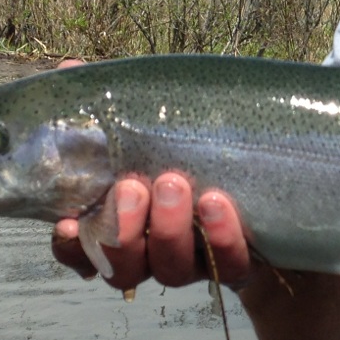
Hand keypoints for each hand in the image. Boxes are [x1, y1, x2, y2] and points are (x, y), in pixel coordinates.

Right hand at [46, 60, 253, 292]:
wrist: (271, 184)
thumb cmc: (190, 148)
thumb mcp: (150, 121)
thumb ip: (109, 104)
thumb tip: (70, 70)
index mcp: (120, 225)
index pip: (80, 250)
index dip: (70, 245)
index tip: (68, 224)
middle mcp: (152, 253)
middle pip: (123, 267)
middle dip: (123, 232)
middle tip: (132, 188)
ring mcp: (194, 262)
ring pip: (171, 269)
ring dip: (169, 229)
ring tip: (174, 184)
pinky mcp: (237, 264)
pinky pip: (228, 266)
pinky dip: (221, 238)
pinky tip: (216, 203)